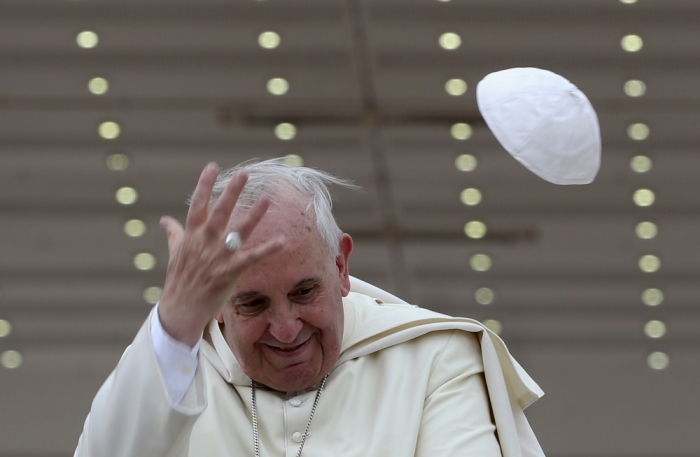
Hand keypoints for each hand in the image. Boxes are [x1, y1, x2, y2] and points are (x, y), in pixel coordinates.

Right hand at [157, 163, 283, 345]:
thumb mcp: (174, 254)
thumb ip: (174, 234)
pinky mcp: (230, 272)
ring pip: (237, 231)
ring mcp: (217, 257)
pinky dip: (267, 249)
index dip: (204, 185)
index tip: (212, 166)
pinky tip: (282, 241)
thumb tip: (164, 220)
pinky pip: (252, 258)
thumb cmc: (179, 280)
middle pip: (219, 212)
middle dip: (231, 192)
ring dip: (253, 215)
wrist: (180, 310)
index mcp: (191, 235)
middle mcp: (204, 243)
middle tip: (244, 174)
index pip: (197, 205)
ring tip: (267, 198)